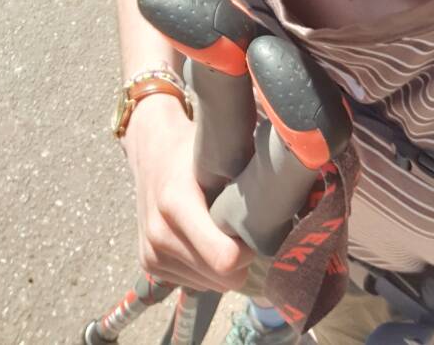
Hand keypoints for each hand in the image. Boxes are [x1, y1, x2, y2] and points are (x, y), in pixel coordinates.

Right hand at [123, 95, 252, 293]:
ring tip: (219, 231)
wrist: (149, 149)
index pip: (224, 259)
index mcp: (176, 203)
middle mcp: (159, 233)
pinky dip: (205, 268)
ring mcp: (150, 252)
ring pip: (209, 286)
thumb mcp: (219, 155)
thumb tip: (287, 196)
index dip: (249, 251)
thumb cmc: (191, 148)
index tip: (254, 229)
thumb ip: (248, 179)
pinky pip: (194, 284)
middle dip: (240, 262)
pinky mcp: (147, 262)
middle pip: (221, 279)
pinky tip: (202, 239)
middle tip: (241, 230)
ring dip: (222, 267)